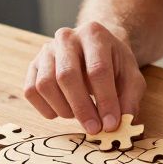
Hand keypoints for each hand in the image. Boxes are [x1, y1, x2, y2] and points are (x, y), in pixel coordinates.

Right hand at [22, 22, 146, 134]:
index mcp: (94, 34)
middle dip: (82, 108)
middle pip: (67, 75)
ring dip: (63, 108)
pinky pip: (31, 90)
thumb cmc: (114, 64)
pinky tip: (63, 110)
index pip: (98, 70)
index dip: (105, 100)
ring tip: (78, 115)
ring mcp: (46, 50)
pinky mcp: (34, 65)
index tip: (111, 124)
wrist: (95, 48)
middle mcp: (66, 37)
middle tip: (94, 129)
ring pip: (45, 84)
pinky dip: (46, 108)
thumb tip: (119, 124)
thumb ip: (130, 99)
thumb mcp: (131, 77)